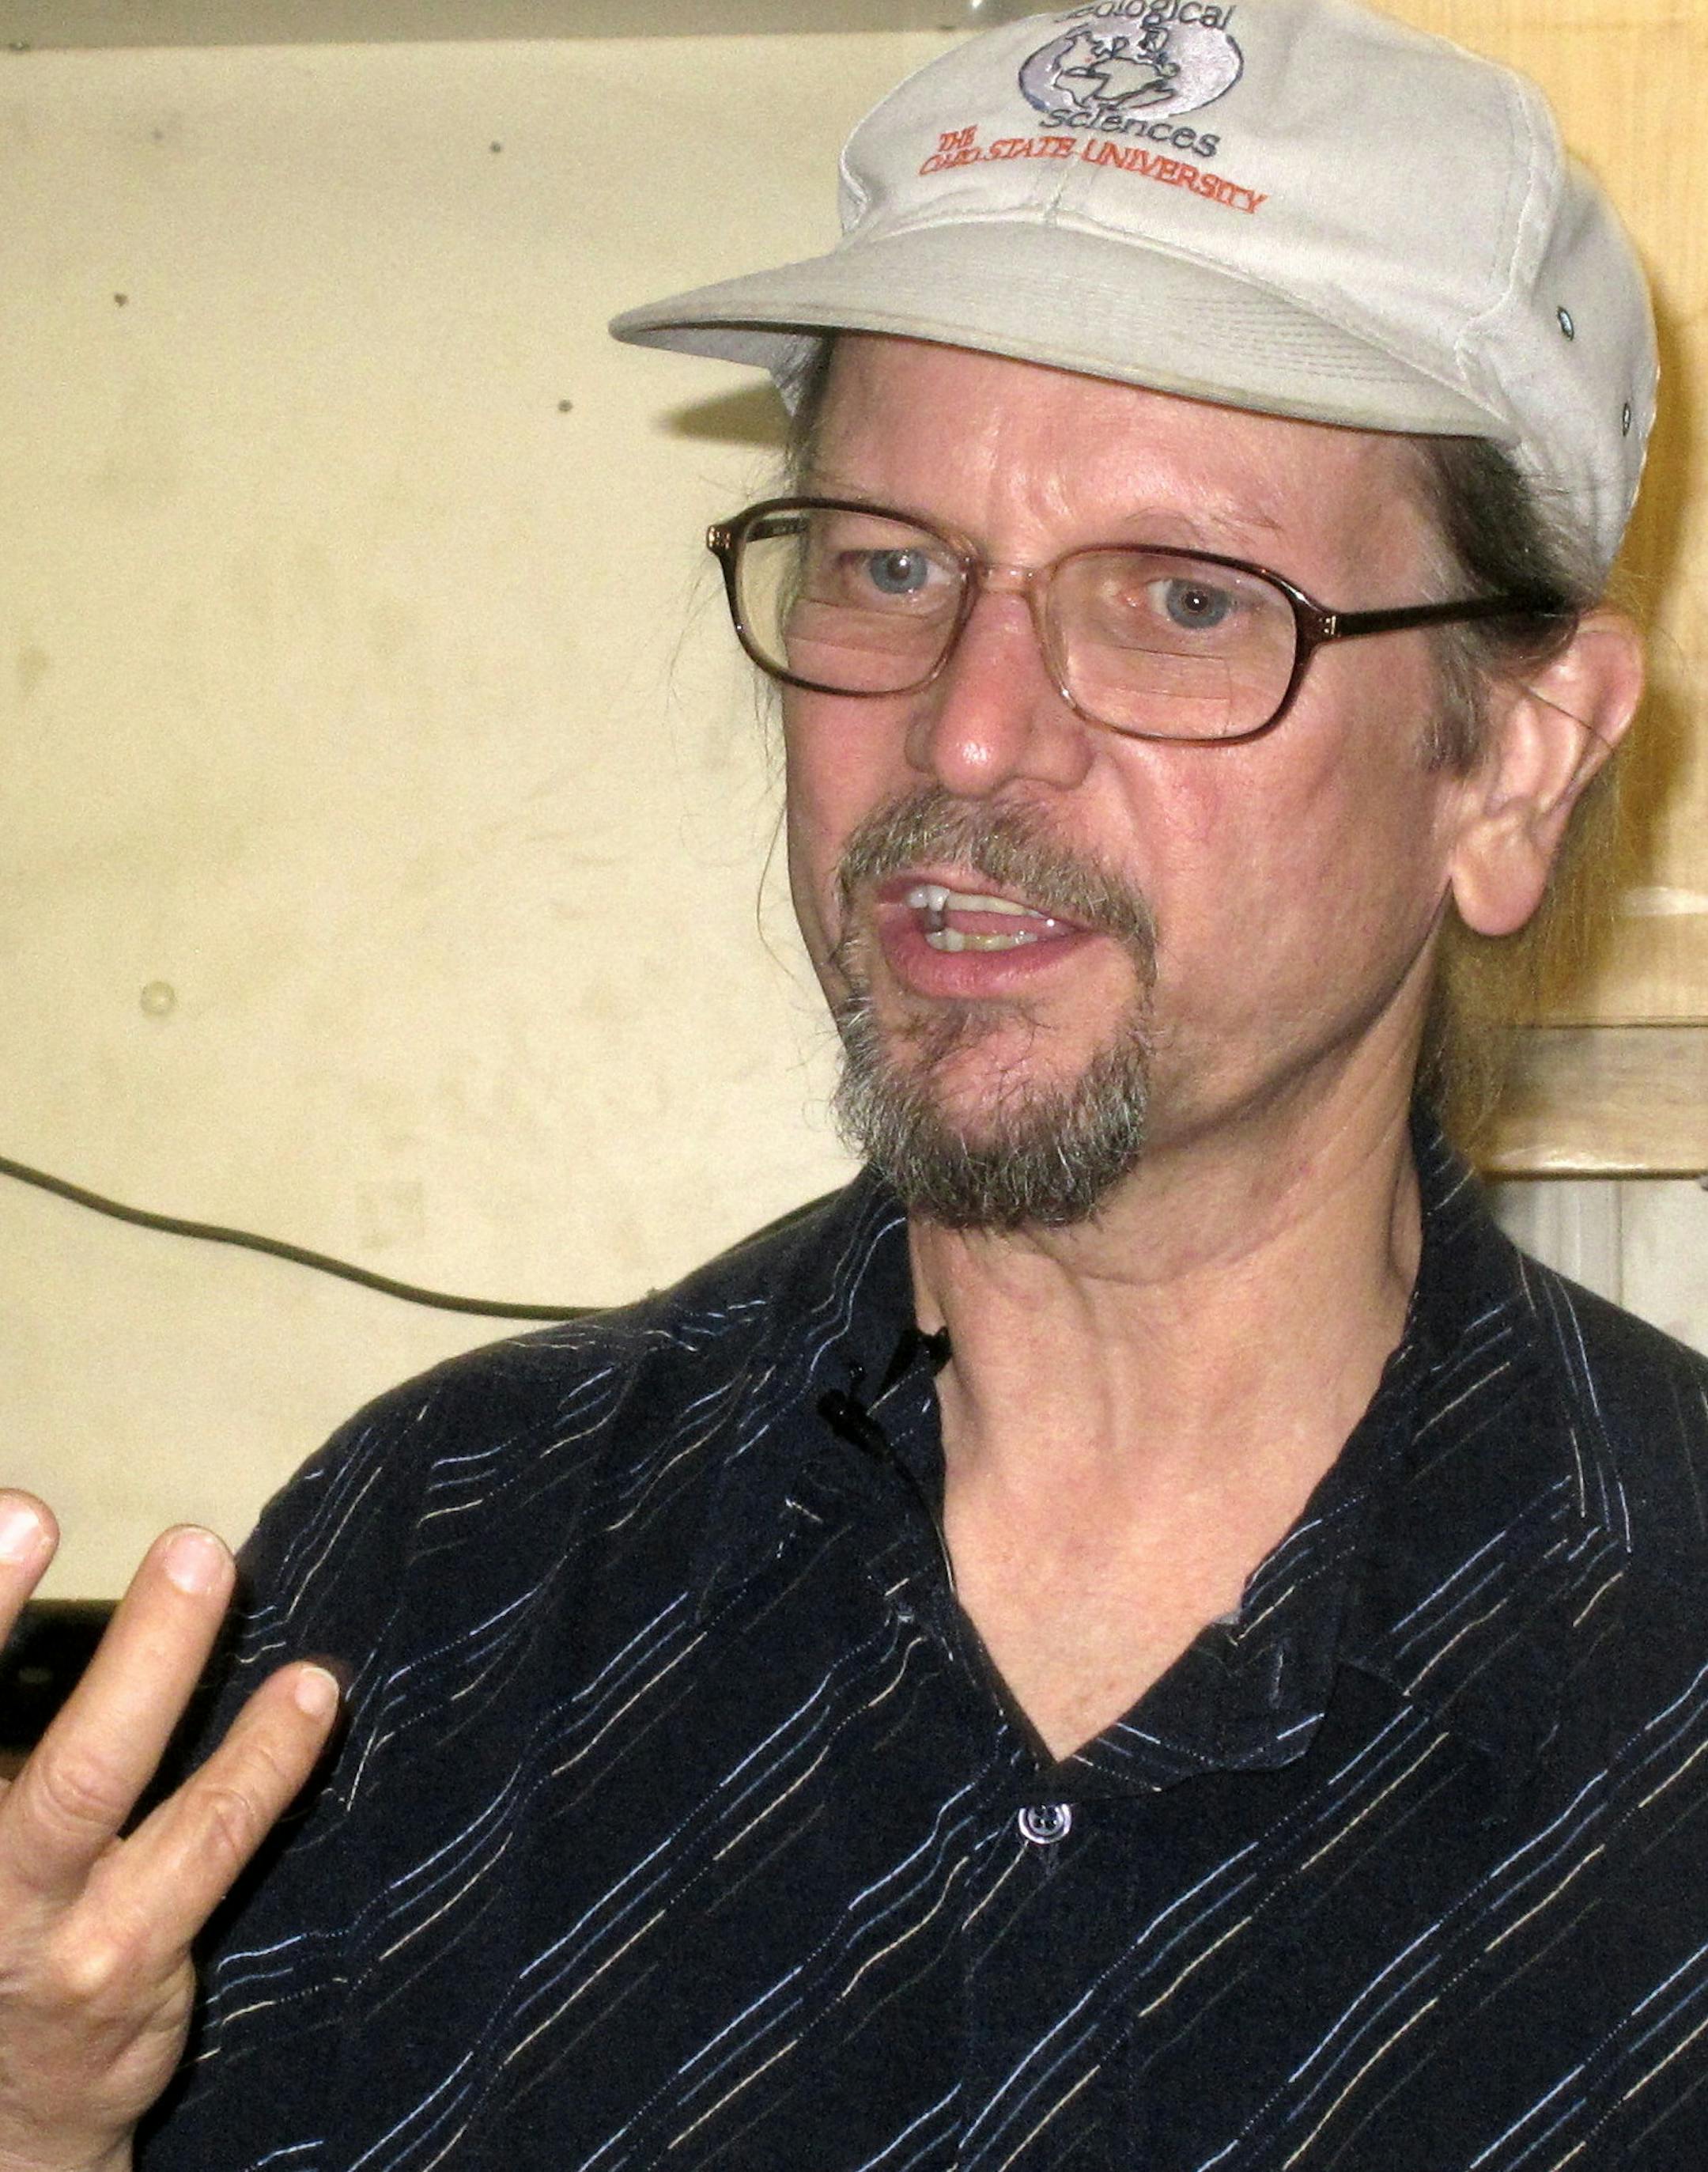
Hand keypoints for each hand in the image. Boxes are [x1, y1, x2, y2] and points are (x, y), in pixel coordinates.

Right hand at [0, 1492, 338, 2171]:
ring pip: (94, 1785)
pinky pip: (208, 1844)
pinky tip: (312, 1695)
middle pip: (34, 1749)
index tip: (25, 1509)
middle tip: (177, 1541)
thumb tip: (36, 1548)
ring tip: (214, 1571)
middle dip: (100, 1636)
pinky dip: (264, 1758)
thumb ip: (9, 1718)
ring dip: (164, 1666)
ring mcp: (37, 1924)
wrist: (2, 2107)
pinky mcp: (124, 1958)